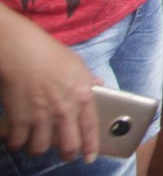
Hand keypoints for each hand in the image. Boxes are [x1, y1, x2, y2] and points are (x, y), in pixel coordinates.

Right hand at [0, 14, 99, 161]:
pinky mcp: (19, 119)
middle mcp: (64, 110)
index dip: (90, 146)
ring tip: (36, 142)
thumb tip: (99, 85)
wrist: (24, 52)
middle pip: (68, 144)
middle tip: (64, 153)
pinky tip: (16, 137)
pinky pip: (18, 142)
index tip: (89, 157)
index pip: (90, 128)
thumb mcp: (78, 65)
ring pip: (40, 147)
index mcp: (82, 97)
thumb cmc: (51, 55)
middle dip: (67, 153)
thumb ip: (88, 80)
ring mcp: (41, 116)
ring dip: (38, 147)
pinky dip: (16, 142)